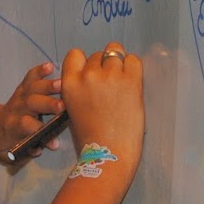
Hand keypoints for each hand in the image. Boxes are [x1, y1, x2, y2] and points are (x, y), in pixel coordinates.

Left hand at [0, 61, 63, 161]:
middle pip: (31, 104)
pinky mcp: (22, 89)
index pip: (25, 126)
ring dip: (47, 86)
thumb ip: (27, 151)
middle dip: (46, 104)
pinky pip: (29, 78)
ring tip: (62, 84)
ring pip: (32, 89)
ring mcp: (19, 97)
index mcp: (13, 127)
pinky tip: (50, 67)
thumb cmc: (8, 144)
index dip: (38, 130)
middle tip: (62, 106)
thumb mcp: (12, 154)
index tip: (54, 141)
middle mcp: (16, 110)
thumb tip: (41, 148)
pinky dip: (39, 71)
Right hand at [60, 41, 144, 159]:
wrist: (109, 151)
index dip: (84, 62)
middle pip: (97, 55)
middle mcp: (88, 75)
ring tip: (122, 82)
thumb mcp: (72, 107)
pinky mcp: (131, 80)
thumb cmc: (90, 136)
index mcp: (70, 83)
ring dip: (119, 64)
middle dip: (103, 66)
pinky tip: (132, 81)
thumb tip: (93, 74)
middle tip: (110, 85)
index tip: (91, 72)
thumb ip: (78, 87)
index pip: (75, 54)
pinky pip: (133, 60)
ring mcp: (110, 76)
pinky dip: (133, 67)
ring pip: (115, 52)